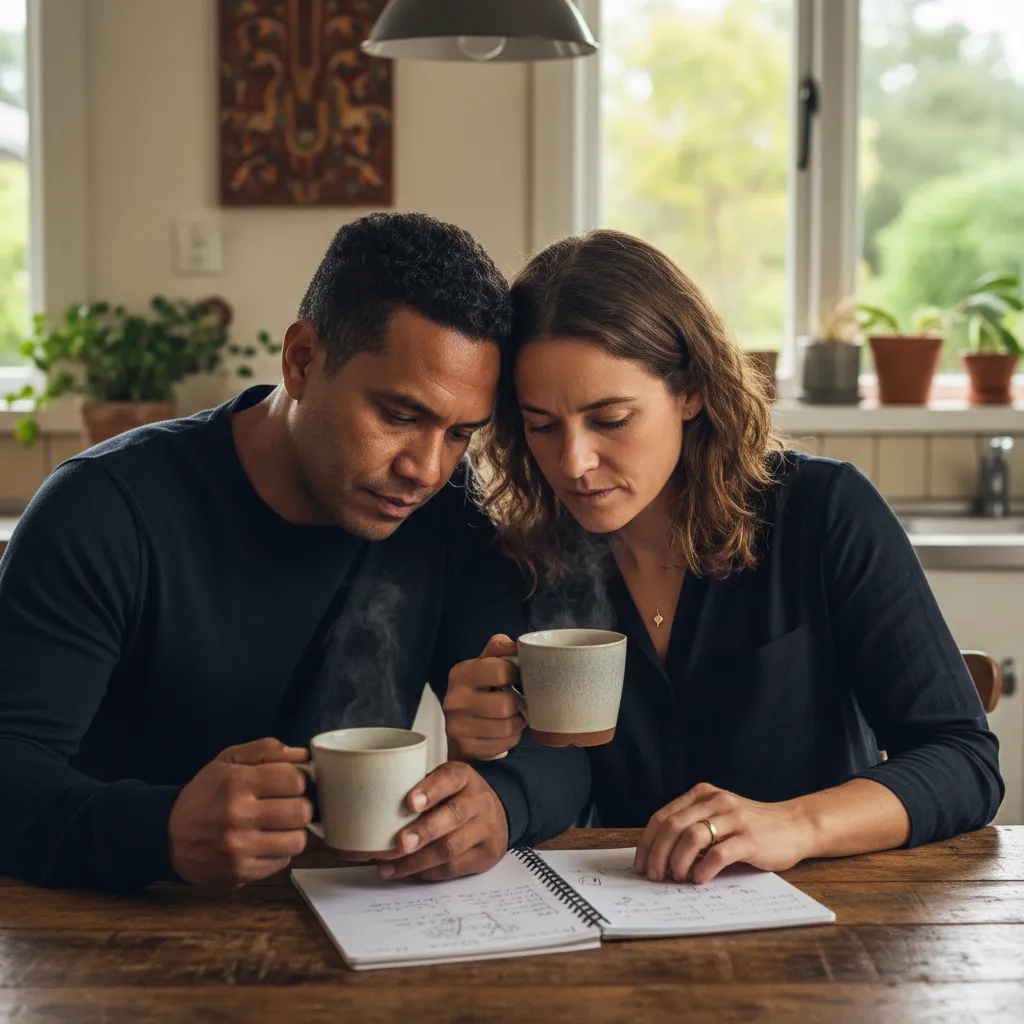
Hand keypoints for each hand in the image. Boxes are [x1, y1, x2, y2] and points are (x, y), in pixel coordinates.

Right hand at [168, 737, 312, 885]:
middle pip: (301, 811)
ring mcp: (239, 848)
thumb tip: (304, 754)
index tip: (289, 783)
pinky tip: (264, 842)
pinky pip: (282, 862)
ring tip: (279, 825)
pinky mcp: (240, 872)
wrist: (168, 835)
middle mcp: (238, 816)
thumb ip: (267, 750)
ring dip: (293, 832)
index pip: (295, 780)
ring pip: (297, 841)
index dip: (298, 779)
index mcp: (237, 783)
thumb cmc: (205, 793)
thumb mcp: (229, 760)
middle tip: (287, 805)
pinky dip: (279, 852)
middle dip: (300, 805)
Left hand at [377, 762, 508, 881]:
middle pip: (453, 816)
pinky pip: (454, 868)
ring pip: (451, 848)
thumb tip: (372, 805)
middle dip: (423, 832)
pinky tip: (408, 872)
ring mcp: (485, 829)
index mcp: (464, 777)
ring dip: (417, 860)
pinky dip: (427, 873)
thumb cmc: (458, 796)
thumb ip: (418, 788)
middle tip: (400, 843)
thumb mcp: (445, 782)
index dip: (430, 790)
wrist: (499, 812)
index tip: (410, 802)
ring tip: (390, 866)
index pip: (449, 779)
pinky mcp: (485, 855)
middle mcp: (478, 801)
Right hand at [443, 634, 526, 760]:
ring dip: (517, 723)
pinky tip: (503, 733)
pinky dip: (509, 740)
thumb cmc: (481, 688)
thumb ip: (502, 648)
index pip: (502, 671)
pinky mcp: (463, 748)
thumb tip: (519, 645)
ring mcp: (455, 726)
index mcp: (461, 672)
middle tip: (518, 703)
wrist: (461, 725)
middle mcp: (454, 699)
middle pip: (506, 705)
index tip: (517, 678)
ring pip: (506, 727)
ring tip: (512, 717)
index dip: (517, 675)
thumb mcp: (487, 662)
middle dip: (519, 705)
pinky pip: (502, 745)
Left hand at [634, 782, 815, 884]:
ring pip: (691, 837)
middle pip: (672, 826)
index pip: (663, 817)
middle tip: (655, 876)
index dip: (648, 842)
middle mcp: (715, 801)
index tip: (641, 864)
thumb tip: (660, 858)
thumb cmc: (751, 827)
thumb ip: (693, 827)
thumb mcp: (718, 817)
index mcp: (702, 794)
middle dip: (658, 854)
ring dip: (677, 861)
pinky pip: (718, 853)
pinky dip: (703, 868)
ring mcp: (733, 818)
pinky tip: (699, 879)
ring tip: (675, 878)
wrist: (794, 826)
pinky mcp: (750, 838)